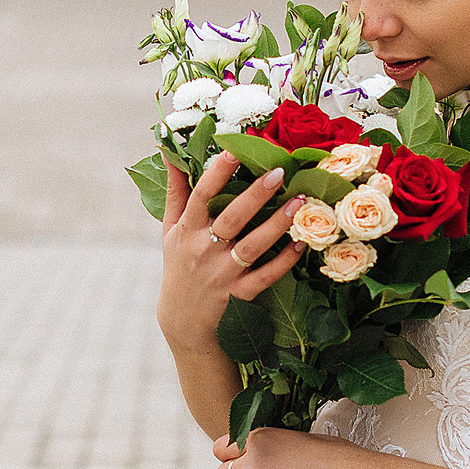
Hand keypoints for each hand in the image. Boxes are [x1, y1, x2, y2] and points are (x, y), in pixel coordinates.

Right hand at [156, 150, 305, 356]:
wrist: (183, 318)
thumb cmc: (179, 263)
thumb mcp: (170, 227)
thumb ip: (175, 189)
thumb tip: (168, 150)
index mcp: (186, 230)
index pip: (200, 196)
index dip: (216, 173)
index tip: (233, 149)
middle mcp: (203, 250)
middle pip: (231, 218)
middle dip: (255, 195)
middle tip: (278, 172)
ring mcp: (222, 273)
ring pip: (252, 246)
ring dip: (277, 224)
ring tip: (300, 201)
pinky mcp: (238, 293)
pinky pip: (265, 276)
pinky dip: (284, 261)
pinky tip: (301, 243)